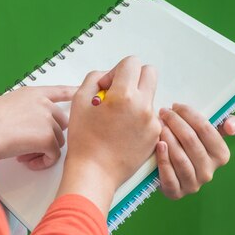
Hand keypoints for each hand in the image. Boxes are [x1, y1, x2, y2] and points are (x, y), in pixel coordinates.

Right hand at [0, 86, 75, 166]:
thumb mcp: (6, 107)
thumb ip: (25, 111)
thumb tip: (33, 127)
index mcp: (31, 93)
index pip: (58, 91)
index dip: (71, 93)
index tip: (81, 92)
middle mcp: (42, 103)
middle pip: (61, 123)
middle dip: (48, 138)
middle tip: (28, 147)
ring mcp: (46, 119)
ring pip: (58, 141)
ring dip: (43, 152)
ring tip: (22, 155)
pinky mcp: (47, 137)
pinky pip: (54, 155)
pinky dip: (43, 162)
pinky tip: (28, 162)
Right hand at [58, 56, 161, 215]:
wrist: (95, 172)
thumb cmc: (84, 139)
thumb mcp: (79, 100)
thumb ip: (95, 78)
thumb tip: (109, 77)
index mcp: (125, 94)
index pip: (132, 62)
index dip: (117, 70)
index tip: (108, 86)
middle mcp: (143, 105)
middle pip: (150, 73)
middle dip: (134, 77)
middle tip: (118, 93)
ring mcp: (152, 122)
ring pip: (150, 95)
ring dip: (137, 98)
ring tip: (118, 117)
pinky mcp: (155, 135)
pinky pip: (151, 115)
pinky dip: (139, 117)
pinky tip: (123, 130)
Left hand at [156, 104, 234, 198]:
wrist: (173, 168)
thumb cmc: (194, 143)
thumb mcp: (215, 131)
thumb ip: (232, 123)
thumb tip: (230, 127)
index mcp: (222, 155)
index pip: (206, 129)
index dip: (189, 114)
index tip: (175, 105)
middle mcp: (209, 172)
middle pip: (191, 141)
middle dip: (175, 122)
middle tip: (163, 112)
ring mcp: (193, 184)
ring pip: (180, 158)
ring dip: (168, 138)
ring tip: (159, 125)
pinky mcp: (175, 192)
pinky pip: (169, 176)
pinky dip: (163, 159)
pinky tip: (158, 145)